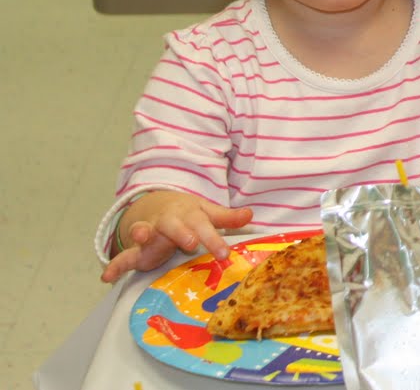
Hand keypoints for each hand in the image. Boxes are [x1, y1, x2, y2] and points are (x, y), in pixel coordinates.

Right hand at [101, 191, 253, 282]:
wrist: (159, 205)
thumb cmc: (189, 214)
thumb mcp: (208, 213)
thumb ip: (227, 218)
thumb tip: (250, 214)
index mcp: (189, 216)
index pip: (204, 227)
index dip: (214, 239)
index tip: (224, 253)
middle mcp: (169, 223)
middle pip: (175, 227)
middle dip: (182, 233)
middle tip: (191, 243)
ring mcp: (150, 234)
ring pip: (144, 231)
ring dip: (141, 232)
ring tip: (140, 236)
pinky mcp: (137, 250)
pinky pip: (124, 256)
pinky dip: (115, 266)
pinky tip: (106, 277)